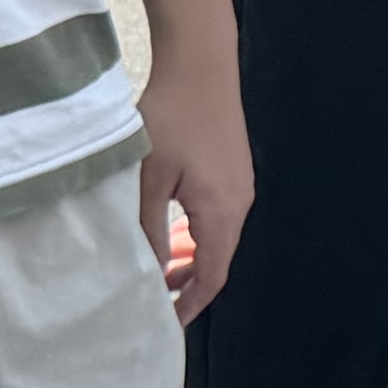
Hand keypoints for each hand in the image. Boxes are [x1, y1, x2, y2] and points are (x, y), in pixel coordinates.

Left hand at [136, 40, 254, 321]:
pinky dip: (196, 232)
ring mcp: (239, 184)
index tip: (167, 323)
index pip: (212, 276)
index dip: (191, 304)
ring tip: (160, 267)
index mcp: (221, 212)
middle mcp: (239, 203)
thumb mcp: (148, 179)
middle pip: (218, 259)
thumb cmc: (170, 117)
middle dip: (188, 283)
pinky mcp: (233, 169)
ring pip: (217, 236)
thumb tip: (148, 272)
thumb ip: (148, 229)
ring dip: (191, 256)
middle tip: (156, 298)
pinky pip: (218, 215)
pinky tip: (173, 227)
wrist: (200, 64)